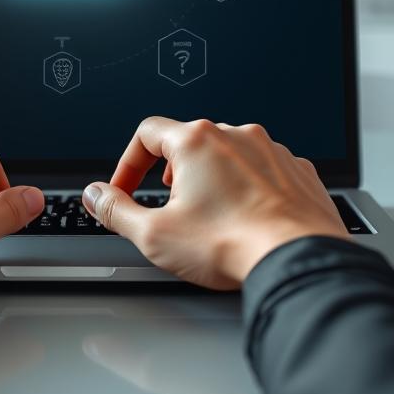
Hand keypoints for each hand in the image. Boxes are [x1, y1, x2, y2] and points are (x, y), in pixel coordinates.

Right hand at [82, 118, 348, 289]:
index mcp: (196, 141)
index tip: (125, 189)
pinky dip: (248, 187)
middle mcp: (235, 135)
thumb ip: (116, 210)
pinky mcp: (297, 170)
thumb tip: (96, 196)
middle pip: (188, 142)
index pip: (146, 133)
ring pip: (228, 153)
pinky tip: (246, 218)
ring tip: (210, 215)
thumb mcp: (154, 235)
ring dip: (211, 178)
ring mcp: (270, 151)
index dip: (128, 163)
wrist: (298, 260)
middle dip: (171, 172)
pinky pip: (263, 169)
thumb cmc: (231, 245)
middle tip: (168, 207)